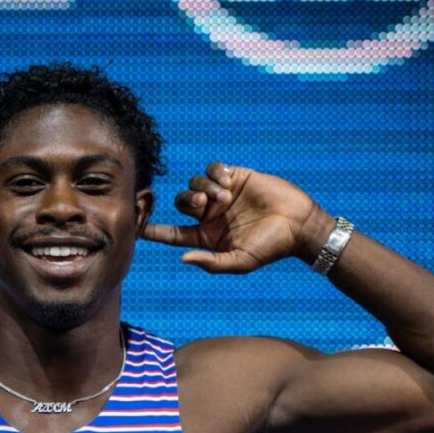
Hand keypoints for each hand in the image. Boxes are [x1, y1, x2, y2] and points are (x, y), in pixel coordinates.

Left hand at [142, 163, 331, 272]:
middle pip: (180, 202)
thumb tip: (183, 258)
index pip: (172, 233)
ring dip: (206, 187)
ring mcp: (221, 195)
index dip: (152, 229)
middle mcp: (210, 215)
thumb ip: (212, 263)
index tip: (134, 225)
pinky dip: (215, 173)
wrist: (299, 224)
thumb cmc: (271, 248)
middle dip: (187, 200)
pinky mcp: (235, 176)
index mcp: (206, 237)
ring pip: (194, 183)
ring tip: (227, 196)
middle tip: (205, 203)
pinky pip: (212, 169)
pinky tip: (230, 182)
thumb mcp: (241, 262)